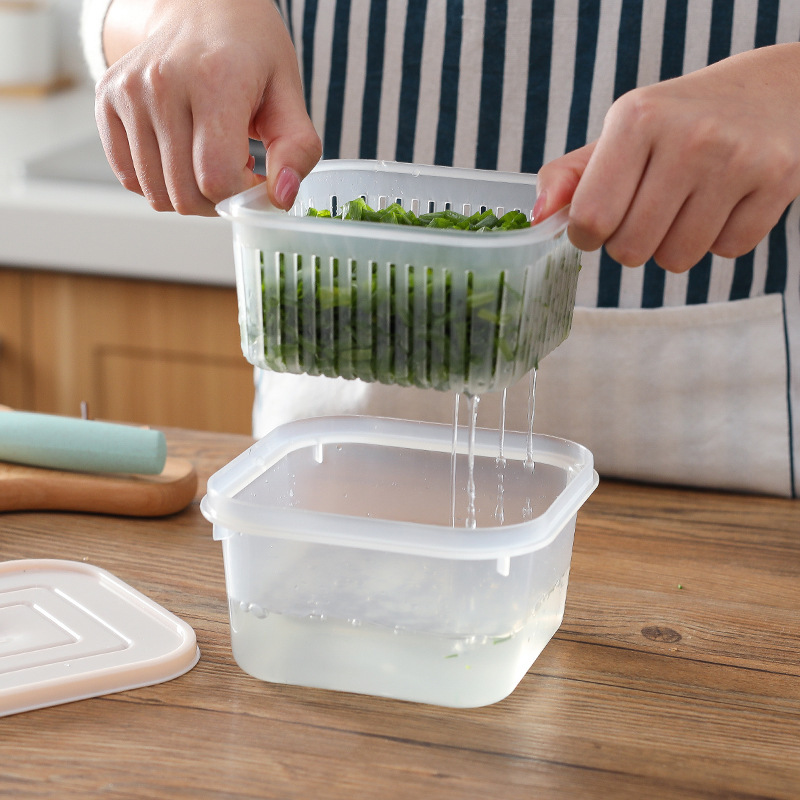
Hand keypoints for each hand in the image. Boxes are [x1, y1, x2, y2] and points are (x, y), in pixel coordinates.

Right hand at [95, 0, 321, 215]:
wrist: (202, 5)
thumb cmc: (251, 52)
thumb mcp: (290, 94)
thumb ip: (297, 150)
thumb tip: (281, 199)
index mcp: (214, 78)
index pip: (217, 177)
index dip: (243, 195)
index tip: (257, 177)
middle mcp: (162, 82)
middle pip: (185, 194)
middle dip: (219, 201)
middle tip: (236, 172)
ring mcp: (128, 91)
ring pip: (157, 194)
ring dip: (190, 194)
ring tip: (210, 158)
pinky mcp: (106, 100)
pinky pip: (130, 178)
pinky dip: (160, 182)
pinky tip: (183, 155)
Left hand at [534, 43, 799, 271]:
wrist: (776, 90)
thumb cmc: (680, 122)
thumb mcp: (622, 133)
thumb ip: (570, 177)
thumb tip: (536, 217)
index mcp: (637, 119)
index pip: (590, 218)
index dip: (587, 236)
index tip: (598, 224)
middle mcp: (688, 136)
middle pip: (630, 249)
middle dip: (630, 243)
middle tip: (648, 212)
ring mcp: (737, 159)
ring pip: (676, 259)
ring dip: (673, 246)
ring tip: (687, 206)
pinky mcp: (778, 181)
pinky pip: (726, 251)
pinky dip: (720, 239)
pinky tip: (725, 203)